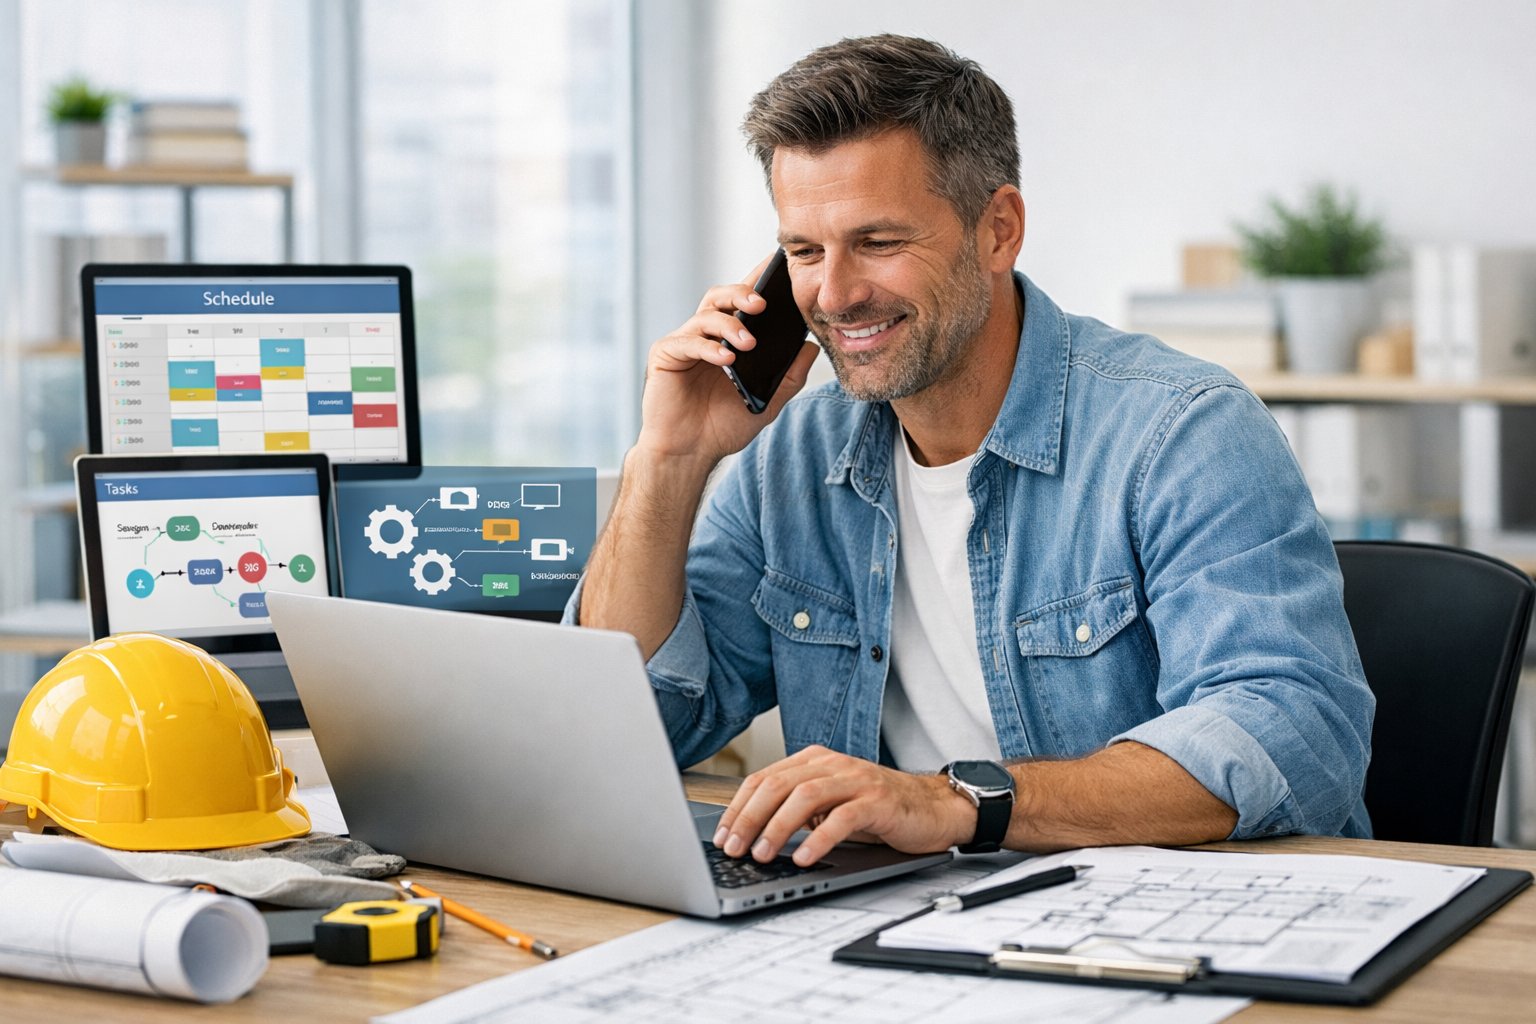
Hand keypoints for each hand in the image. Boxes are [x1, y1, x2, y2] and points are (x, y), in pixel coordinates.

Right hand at [635, 258, 819, 466]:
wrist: (689, 454)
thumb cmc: (722, 427)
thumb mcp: (766, 402)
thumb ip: (789, 376)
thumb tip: (811, 346)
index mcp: (728, 339)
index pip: (744, 303)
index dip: (759, 281)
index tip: (779, 264)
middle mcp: (704, 335)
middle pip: (720, 297)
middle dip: (742, 293)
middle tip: (763, 304)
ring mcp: (684, 343)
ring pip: (705, 315)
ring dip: (730, 325)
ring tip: (748, 344)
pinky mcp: (665, 355)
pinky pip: (687, 342)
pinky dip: (708, 347)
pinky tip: (725, 359)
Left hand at [712, 745, 975, 866]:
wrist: (932, 808)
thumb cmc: (877, 809)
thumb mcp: (830, 805)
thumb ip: (797, 810)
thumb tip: (752, 836)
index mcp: (814, 761)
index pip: (764, 778)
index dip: (738, 807)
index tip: (722, 835)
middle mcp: (832, 764)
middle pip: (778, 784)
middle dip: (749, 818)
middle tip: (733, 848)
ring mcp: (855, 780)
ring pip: (805, 796)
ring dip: (777, 827)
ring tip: (762, 853)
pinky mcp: (877, 801)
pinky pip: (842, 817)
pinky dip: (818, 839)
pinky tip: (803, 857)